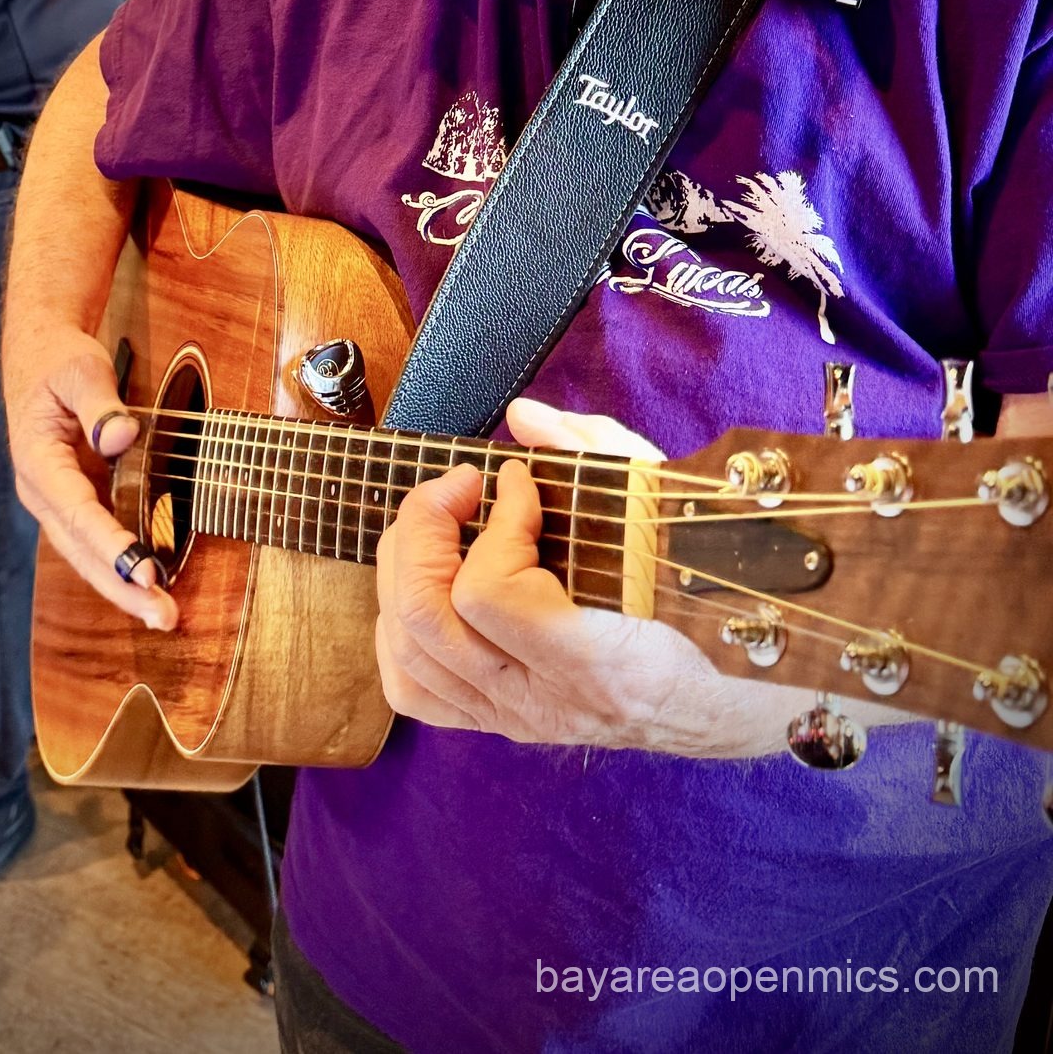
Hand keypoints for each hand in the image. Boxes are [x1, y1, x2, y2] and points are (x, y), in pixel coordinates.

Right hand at [3, 319, 177, 632]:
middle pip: (80, 550)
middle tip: (163, 616)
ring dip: (123, 587)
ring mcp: (57, 500)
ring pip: (87, 554)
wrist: (38, 353)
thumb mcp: (80, 368)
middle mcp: (42, 491)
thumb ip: (99, 403)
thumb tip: (119, 437)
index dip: (110, 545)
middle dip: (120, 588)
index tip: (142, 572)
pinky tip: (151, 585)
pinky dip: (122, 565)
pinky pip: (97, 540)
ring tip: (163, 614)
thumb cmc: (58, 359)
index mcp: (37, 461)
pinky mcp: (75, 500)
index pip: (75, 513)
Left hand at [373, 397, 780, 757]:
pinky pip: (414, 689)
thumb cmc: (713, 597)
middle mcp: (548, 703)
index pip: (490, 594)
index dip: (495, 520)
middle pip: (428, 618)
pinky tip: (431, 581)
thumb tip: (521, 419)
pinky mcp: (503, 723)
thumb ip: (594, 454)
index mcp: (601, 661)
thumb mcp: (670, 510)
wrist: (742, 695)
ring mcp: (520, 719)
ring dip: (404, 570)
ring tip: (441, 524)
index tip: (519, 481)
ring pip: (408, 655)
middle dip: (424, 529)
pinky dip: (399, 628)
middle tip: (463, 486)